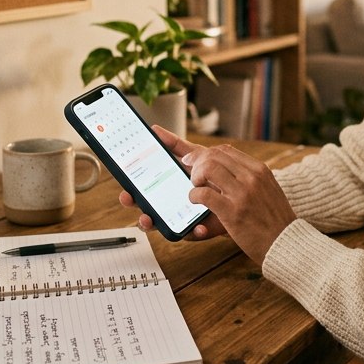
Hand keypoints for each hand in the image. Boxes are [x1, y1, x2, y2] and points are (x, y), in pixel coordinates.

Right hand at [119, 126, 228, 241]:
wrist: (237, 187)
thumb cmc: (211, 174)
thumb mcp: (194, 157)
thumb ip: (175, 146)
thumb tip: (156, 130)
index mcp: (166, 190)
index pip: (143, 195)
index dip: (131, 195)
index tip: (126, 192)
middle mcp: (171, 206)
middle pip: (148, 213)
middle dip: (139, 213)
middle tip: (137, 210)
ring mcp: (184, 219)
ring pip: (165, 227)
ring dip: (157, 225)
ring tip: (153, 220)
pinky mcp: (200, 228)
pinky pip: (193, 233)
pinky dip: (194, 231)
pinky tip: (199, 227)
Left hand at [176, 131, 297, 267]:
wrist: (286, 242)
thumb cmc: (274, 220)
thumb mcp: (268, 189)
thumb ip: (250, 178)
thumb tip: (226, 170)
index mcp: (259, 170)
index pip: (225, 150)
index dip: (205, 154)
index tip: (195, 162)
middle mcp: (251, 177)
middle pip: (213, 155)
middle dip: (196, 163)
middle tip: (192, 176)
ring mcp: (242, 193)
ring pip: (207, 168)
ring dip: (195, 176)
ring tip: (196, 188)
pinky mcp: (232, 212)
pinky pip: (204, 194)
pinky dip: (194, 195)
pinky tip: (195, 201)